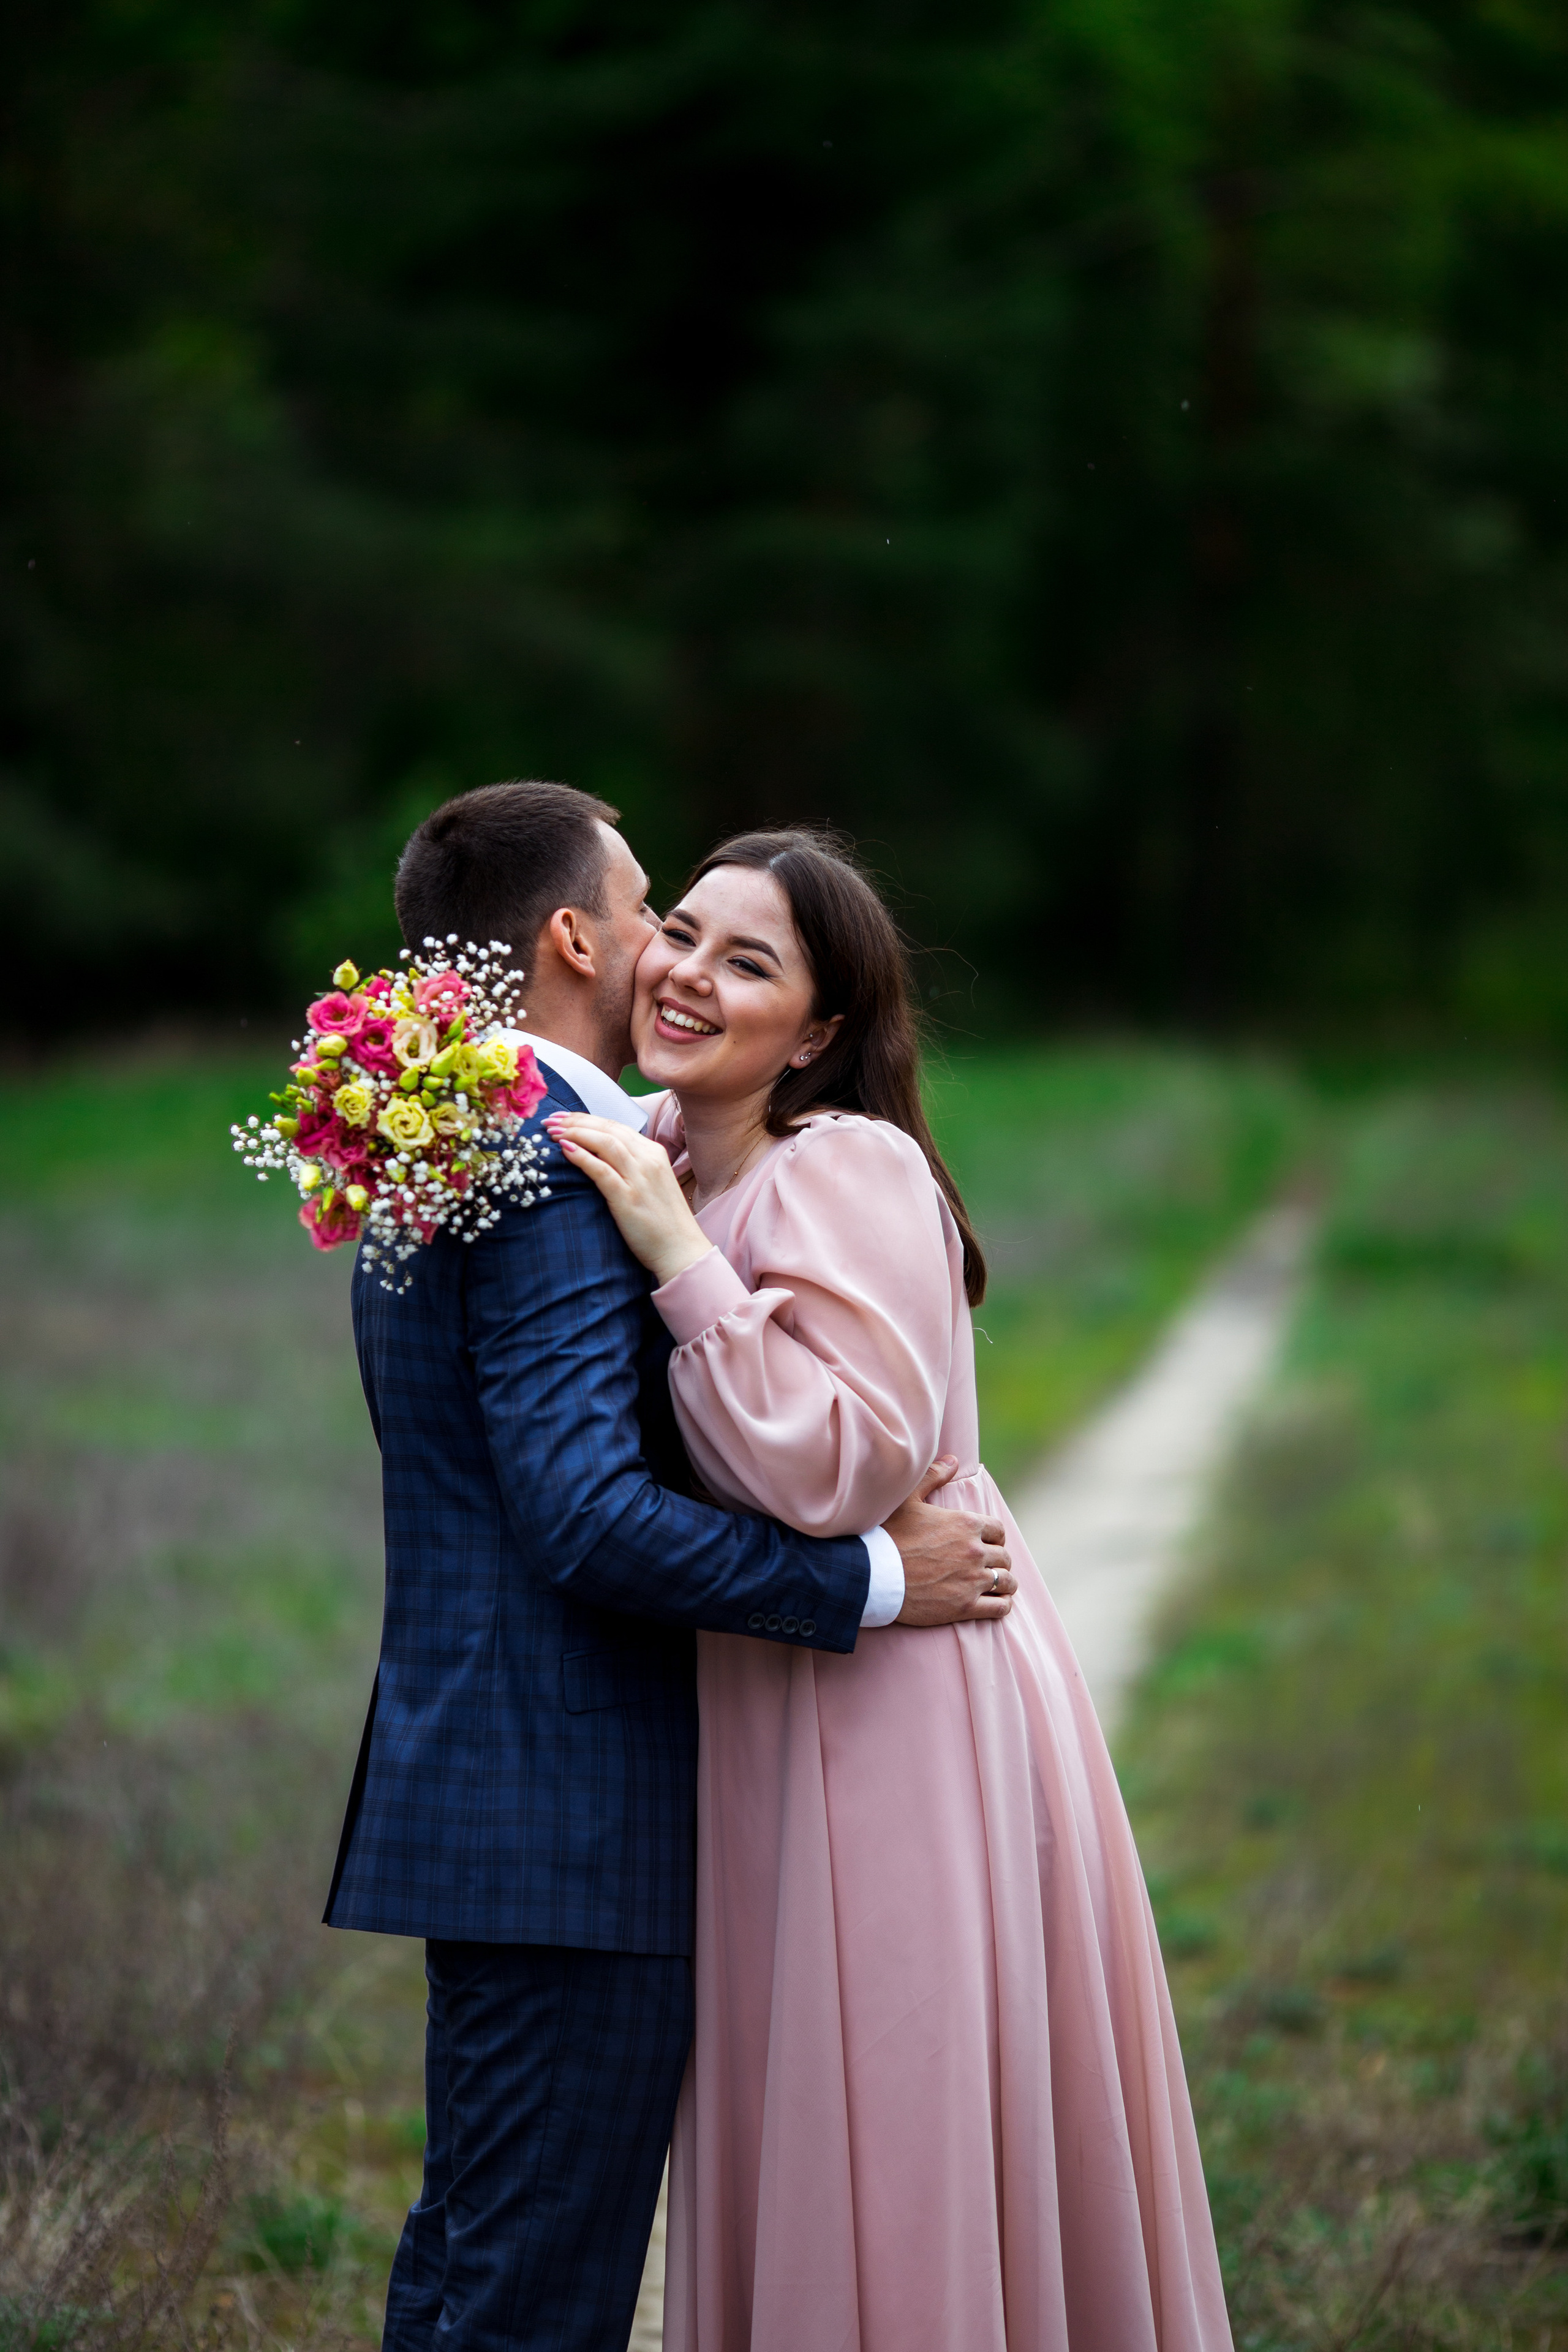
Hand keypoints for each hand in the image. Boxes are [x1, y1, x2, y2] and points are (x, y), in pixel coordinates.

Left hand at [546, 1113, 714, 1286]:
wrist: (681, 1250)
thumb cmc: (663, 1222)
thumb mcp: (651, 1184)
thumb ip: (632, 1167)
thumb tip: (601, 1158)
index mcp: (654, 1153)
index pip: (616, 1126)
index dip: (586, 1119)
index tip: (563, 1118)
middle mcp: (648, 1159)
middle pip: (608, 1129)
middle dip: (576, 1121)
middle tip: (550, 1120)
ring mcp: (639, 1177)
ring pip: (604, 1142)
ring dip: (575, 1133)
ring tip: (552, 1132)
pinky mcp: (628, 1197)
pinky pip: (601, 1170)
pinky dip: (582, 1156)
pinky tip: (564, 1149)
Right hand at [885, 1457, 1015, 1625]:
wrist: (872, 1575)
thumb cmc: (888, 1536)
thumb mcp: (907, 1500)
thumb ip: (933, 1476)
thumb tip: (953, 1461)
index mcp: (966, 1524)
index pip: (998, 1530)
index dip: (994, 1537)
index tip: (987, 1544)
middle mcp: (975, 1551)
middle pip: (1003, 1557)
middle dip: (998, 1561)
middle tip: (988, 1567)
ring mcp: (972, 1580)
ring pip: (1006, 1582)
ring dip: (1004, 1583)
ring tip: (997, 1587)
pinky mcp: (966, 1607)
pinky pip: (1000, 1607)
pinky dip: (1002, 1605)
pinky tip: (997, 1603)